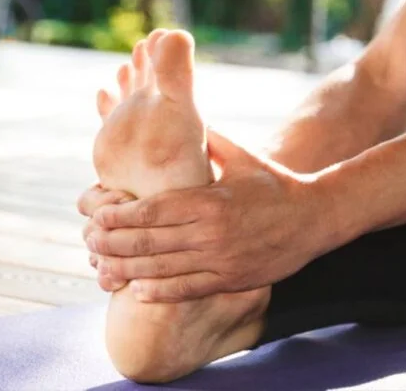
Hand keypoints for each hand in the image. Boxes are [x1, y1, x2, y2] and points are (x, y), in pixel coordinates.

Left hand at [79, 131, 342, 301]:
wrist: (317, 217)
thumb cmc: (276, 183)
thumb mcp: (242, 156)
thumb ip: (209, 141)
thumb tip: (181, 114)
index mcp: (210, 201)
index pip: (151, 211)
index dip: (118, 214)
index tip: (96, 212)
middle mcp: (212, 233)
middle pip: (148, 242)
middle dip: (112, 243)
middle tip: (89, 240)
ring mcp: (222, 260)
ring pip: (161, 270)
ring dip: (127, 269)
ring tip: (103, 266)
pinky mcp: (232, 280)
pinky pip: (187, 290)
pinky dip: (159, 292)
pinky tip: (138, 288)